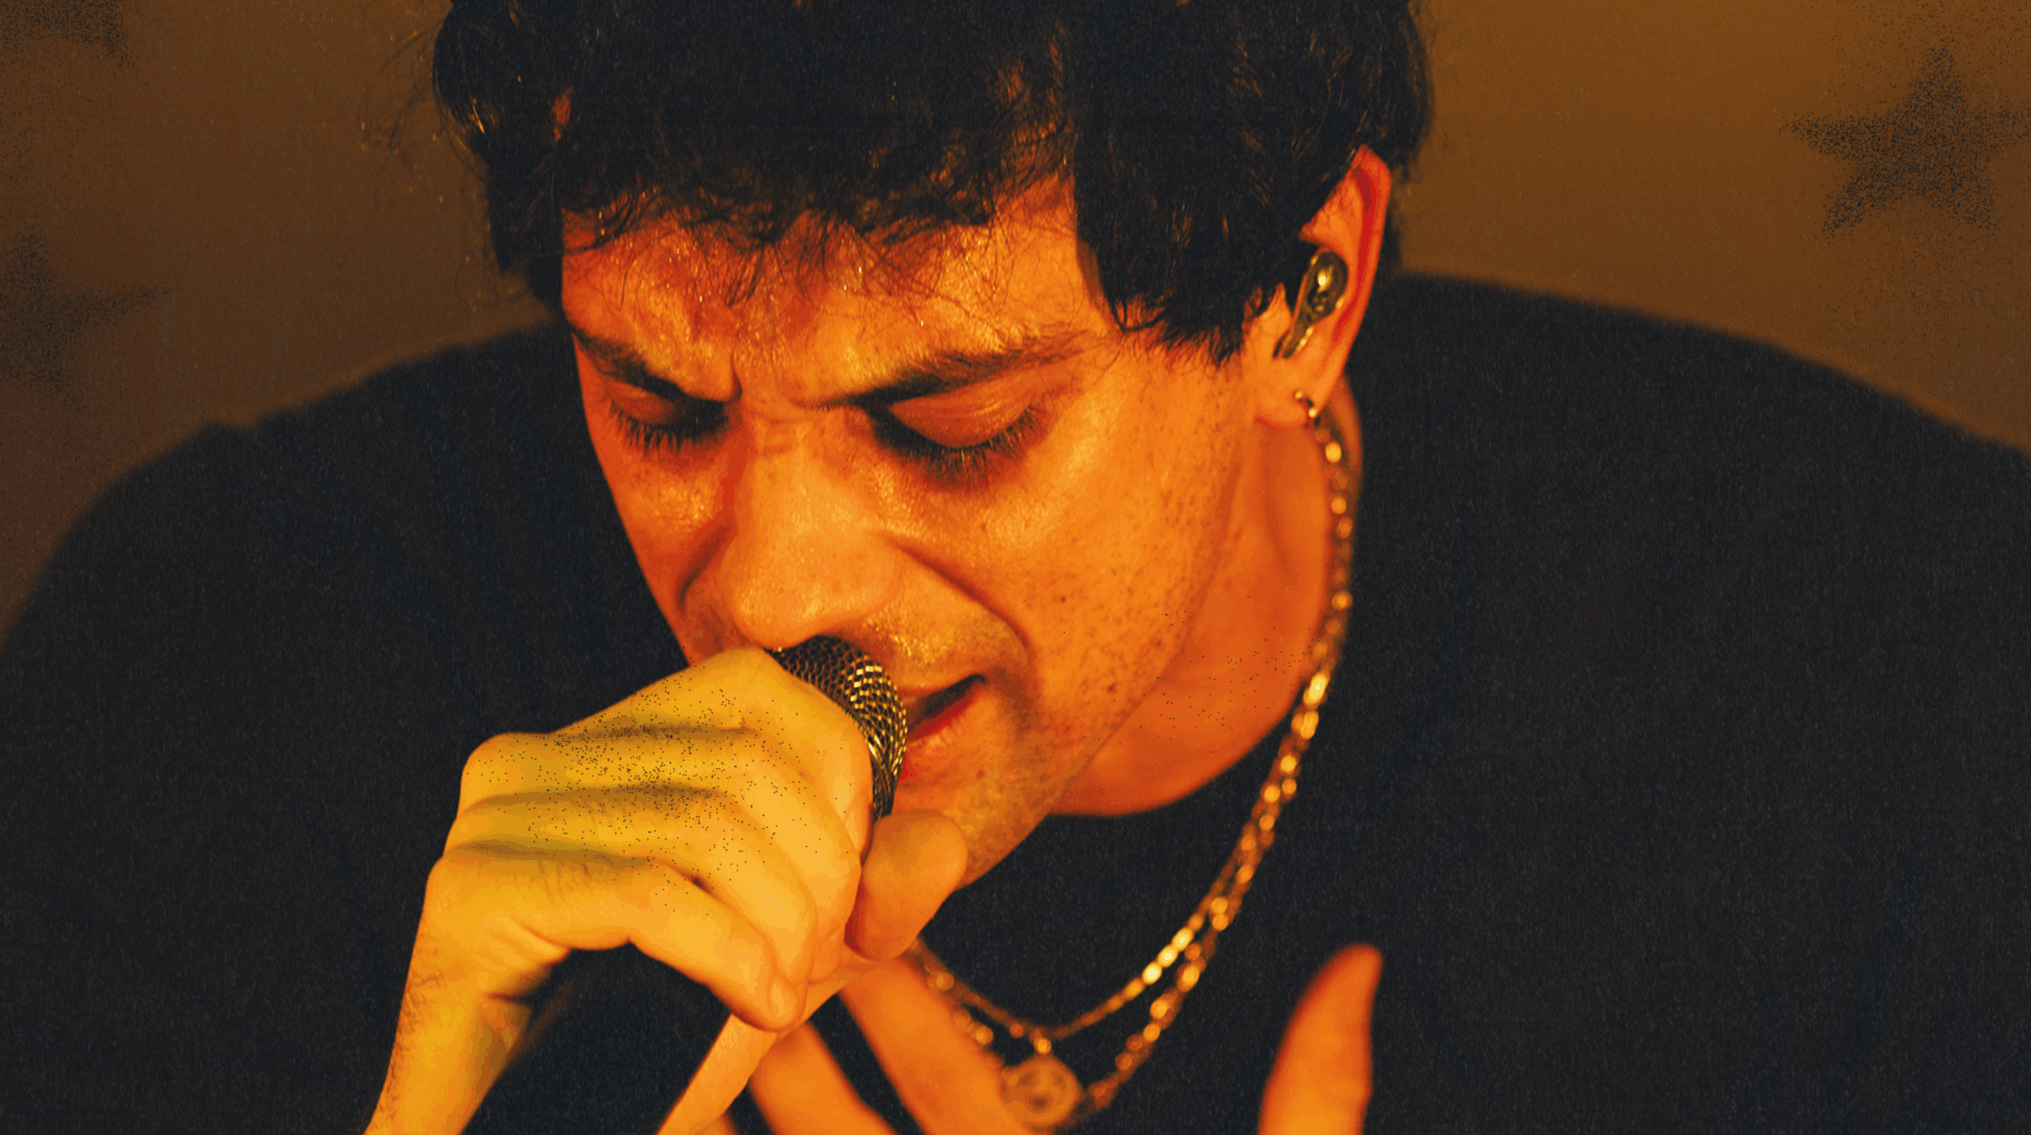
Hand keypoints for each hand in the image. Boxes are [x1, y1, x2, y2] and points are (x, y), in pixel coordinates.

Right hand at [364, 647, 971, 1134]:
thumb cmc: (643, 1047)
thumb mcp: (786, 952)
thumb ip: (865, 894)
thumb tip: (940, 841)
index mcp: (599, 744)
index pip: (754, 687)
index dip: (835, 777)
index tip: (848, 886)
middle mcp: (531, 762)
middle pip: (742, 766)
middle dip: (817, 878)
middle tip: (807, 967)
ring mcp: (494, 823)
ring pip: (705, 827)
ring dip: (779, 928)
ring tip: (773, 995)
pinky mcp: (472, 895)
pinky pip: (648, 895)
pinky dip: (728, 955)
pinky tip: (748, 1005)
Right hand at [744, 943, 1381, 1133]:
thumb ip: (1310, 1100)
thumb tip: (1357, 964)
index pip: (959, 1092)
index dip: (904, 1005)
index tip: (864, 917)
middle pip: (857, 1133)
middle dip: (800, 1039)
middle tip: (750, 943)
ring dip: (746, 1110)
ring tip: (686, 1019)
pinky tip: (673, 1123)